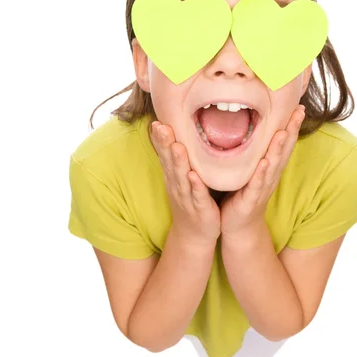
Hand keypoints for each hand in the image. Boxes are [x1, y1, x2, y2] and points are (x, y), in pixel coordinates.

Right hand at [150, 120, 220, 245]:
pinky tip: (193, 176)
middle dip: (165, 144)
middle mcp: (176, 184)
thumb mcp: (180, 179)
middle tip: (161, 127)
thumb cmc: (189, 202)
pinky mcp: (200, 208)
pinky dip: (195, 186)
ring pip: (182, 177)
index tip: (155, 121)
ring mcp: (187, 197)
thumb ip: (177, 160)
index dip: (159, 139)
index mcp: (173, 176)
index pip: (164, 154)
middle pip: (169, 162)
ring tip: (177, 147)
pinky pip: (197, 195)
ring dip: (178, 162)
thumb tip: (173, 136)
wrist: (194, 234)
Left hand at [220, 105, 305, 240]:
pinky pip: (257, 184)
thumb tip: (252, 129)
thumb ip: (255, 152)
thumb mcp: (251, 170)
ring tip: (283, 131)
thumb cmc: (243, 194)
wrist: (239, 226)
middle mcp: (270, 175)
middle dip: (291, 130)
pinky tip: (264, 163)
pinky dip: (261, 173)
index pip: (283, 142)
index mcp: (270, 167)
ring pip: (273, 165)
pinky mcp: (251, 199)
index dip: (292, 125)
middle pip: (283, 150)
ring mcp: (262, 187)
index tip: (299, 105)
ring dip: (278, 149)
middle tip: (299, 111)